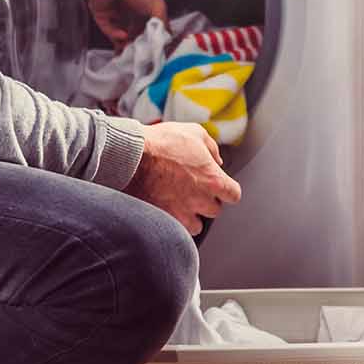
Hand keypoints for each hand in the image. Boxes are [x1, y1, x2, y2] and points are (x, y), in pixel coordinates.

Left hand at [88, 0, 168, 50]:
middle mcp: (128, 11)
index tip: (149, 52)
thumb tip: (166, 38)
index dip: (146, 40)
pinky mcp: (101, 14)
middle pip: (130, 33)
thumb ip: (162, 23)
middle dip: (133, 45)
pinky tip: (122, 35)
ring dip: (123, 43)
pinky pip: (107, 28)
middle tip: (137, 56)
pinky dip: (114, 34)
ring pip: (117, 34)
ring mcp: (113, 13)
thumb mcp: (157, 6)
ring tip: (128, 51)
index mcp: (142, 8)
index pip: (144, 28)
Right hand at [127, 123, 241, 234]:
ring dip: (191, 216)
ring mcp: (182, 214)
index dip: (227, 189)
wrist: (130, 158)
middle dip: (206, 201)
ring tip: (178, 202)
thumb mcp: (194, 133)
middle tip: (192, 189)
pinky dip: (172, 222)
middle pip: (215, 210)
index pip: (233, 194)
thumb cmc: (160, 144)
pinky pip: (174, 230)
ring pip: (196, 225)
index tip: (219, 186)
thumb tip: (217, 159)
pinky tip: (165, 209)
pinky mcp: (163, 221)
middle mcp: (200, 201)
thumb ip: (211, 148)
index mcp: (213, 180)